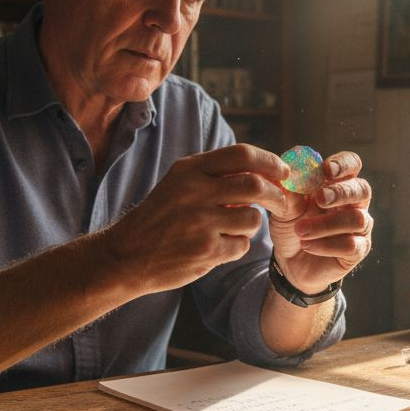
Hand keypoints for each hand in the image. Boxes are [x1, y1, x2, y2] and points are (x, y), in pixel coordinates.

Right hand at [101, 144, 288, 294]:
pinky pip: (241, 245)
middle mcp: (194, 191)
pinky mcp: (205, 250)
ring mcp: (200, 222)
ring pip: (252, 219)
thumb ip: (215, 175)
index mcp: (189, 170)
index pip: (241, 154)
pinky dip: (236, 247)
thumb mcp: (178, 184)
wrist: (125, 255)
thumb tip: (265, 171)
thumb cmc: (160, 218)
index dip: (269, 161)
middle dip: (276, 195)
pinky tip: (215, 247)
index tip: (284, 172)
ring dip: (250, 226)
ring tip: (230, 229)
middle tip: (283, 203)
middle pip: (254, 185)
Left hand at [268, 151, 372, 293]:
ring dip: (326, 224)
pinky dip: (327, 245)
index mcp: (337, 183)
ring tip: (300, 231)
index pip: (352, 164)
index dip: (343, 164)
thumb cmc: (291, 226)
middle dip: (341, 192)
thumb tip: (287, 172)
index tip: (326, 169)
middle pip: (362, 189)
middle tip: (320, 198)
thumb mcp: (283, 207)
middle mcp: (354, 203)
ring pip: (357, 219)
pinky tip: (307, 245)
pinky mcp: (358, 250)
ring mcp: (359, 227)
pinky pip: (351, 245)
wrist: (288, 261)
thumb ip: (288, 191)